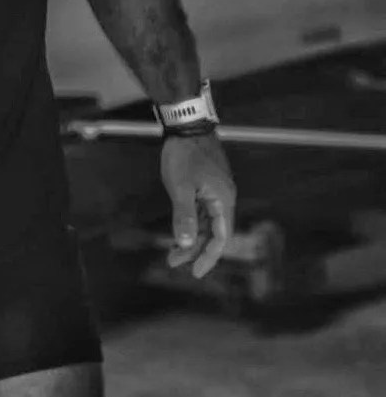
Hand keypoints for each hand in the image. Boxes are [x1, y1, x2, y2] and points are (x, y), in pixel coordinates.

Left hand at [160, 132, 236, 278]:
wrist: (187, 124)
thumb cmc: (185, 154)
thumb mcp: (181, 187)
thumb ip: (184, 216)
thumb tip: (187, 244)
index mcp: (223, 201)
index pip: (221, 238)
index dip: (209, 257)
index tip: (196, 272)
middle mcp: (224, 198)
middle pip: (213, 232)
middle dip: (195, 249)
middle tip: (173, 261)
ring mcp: (215, 190)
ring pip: (206, 222)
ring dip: (191, 236)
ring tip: (173, 250)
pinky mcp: (206, 184)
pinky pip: (201, 210)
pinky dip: (191, 221)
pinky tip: (179, 229)